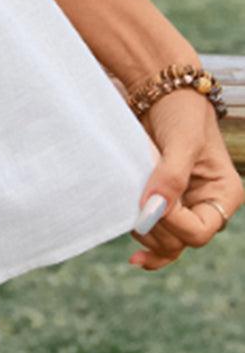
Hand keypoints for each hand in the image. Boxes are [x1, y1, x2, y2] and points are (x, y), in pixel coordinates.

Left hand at [128, 88, 243, 270]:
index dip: (173, 222)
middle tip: (134, 213)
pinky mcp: (165, 204)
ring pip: (168, 243)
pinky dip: (149, 248)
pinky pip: (160, 236)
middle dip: (156, 232)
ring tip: (128, 214)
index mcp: (224, 194)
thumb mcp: (181, 140)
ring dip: (146, 234)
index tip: (149, 200)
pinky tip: (135, 259)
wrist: (160, 93)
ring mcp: (186, 207)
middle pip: (183, 242)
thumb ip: (171, 175)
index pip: (200, 230)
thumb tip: (153, 207)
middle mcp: (208, 205)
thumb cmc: (180, 112)